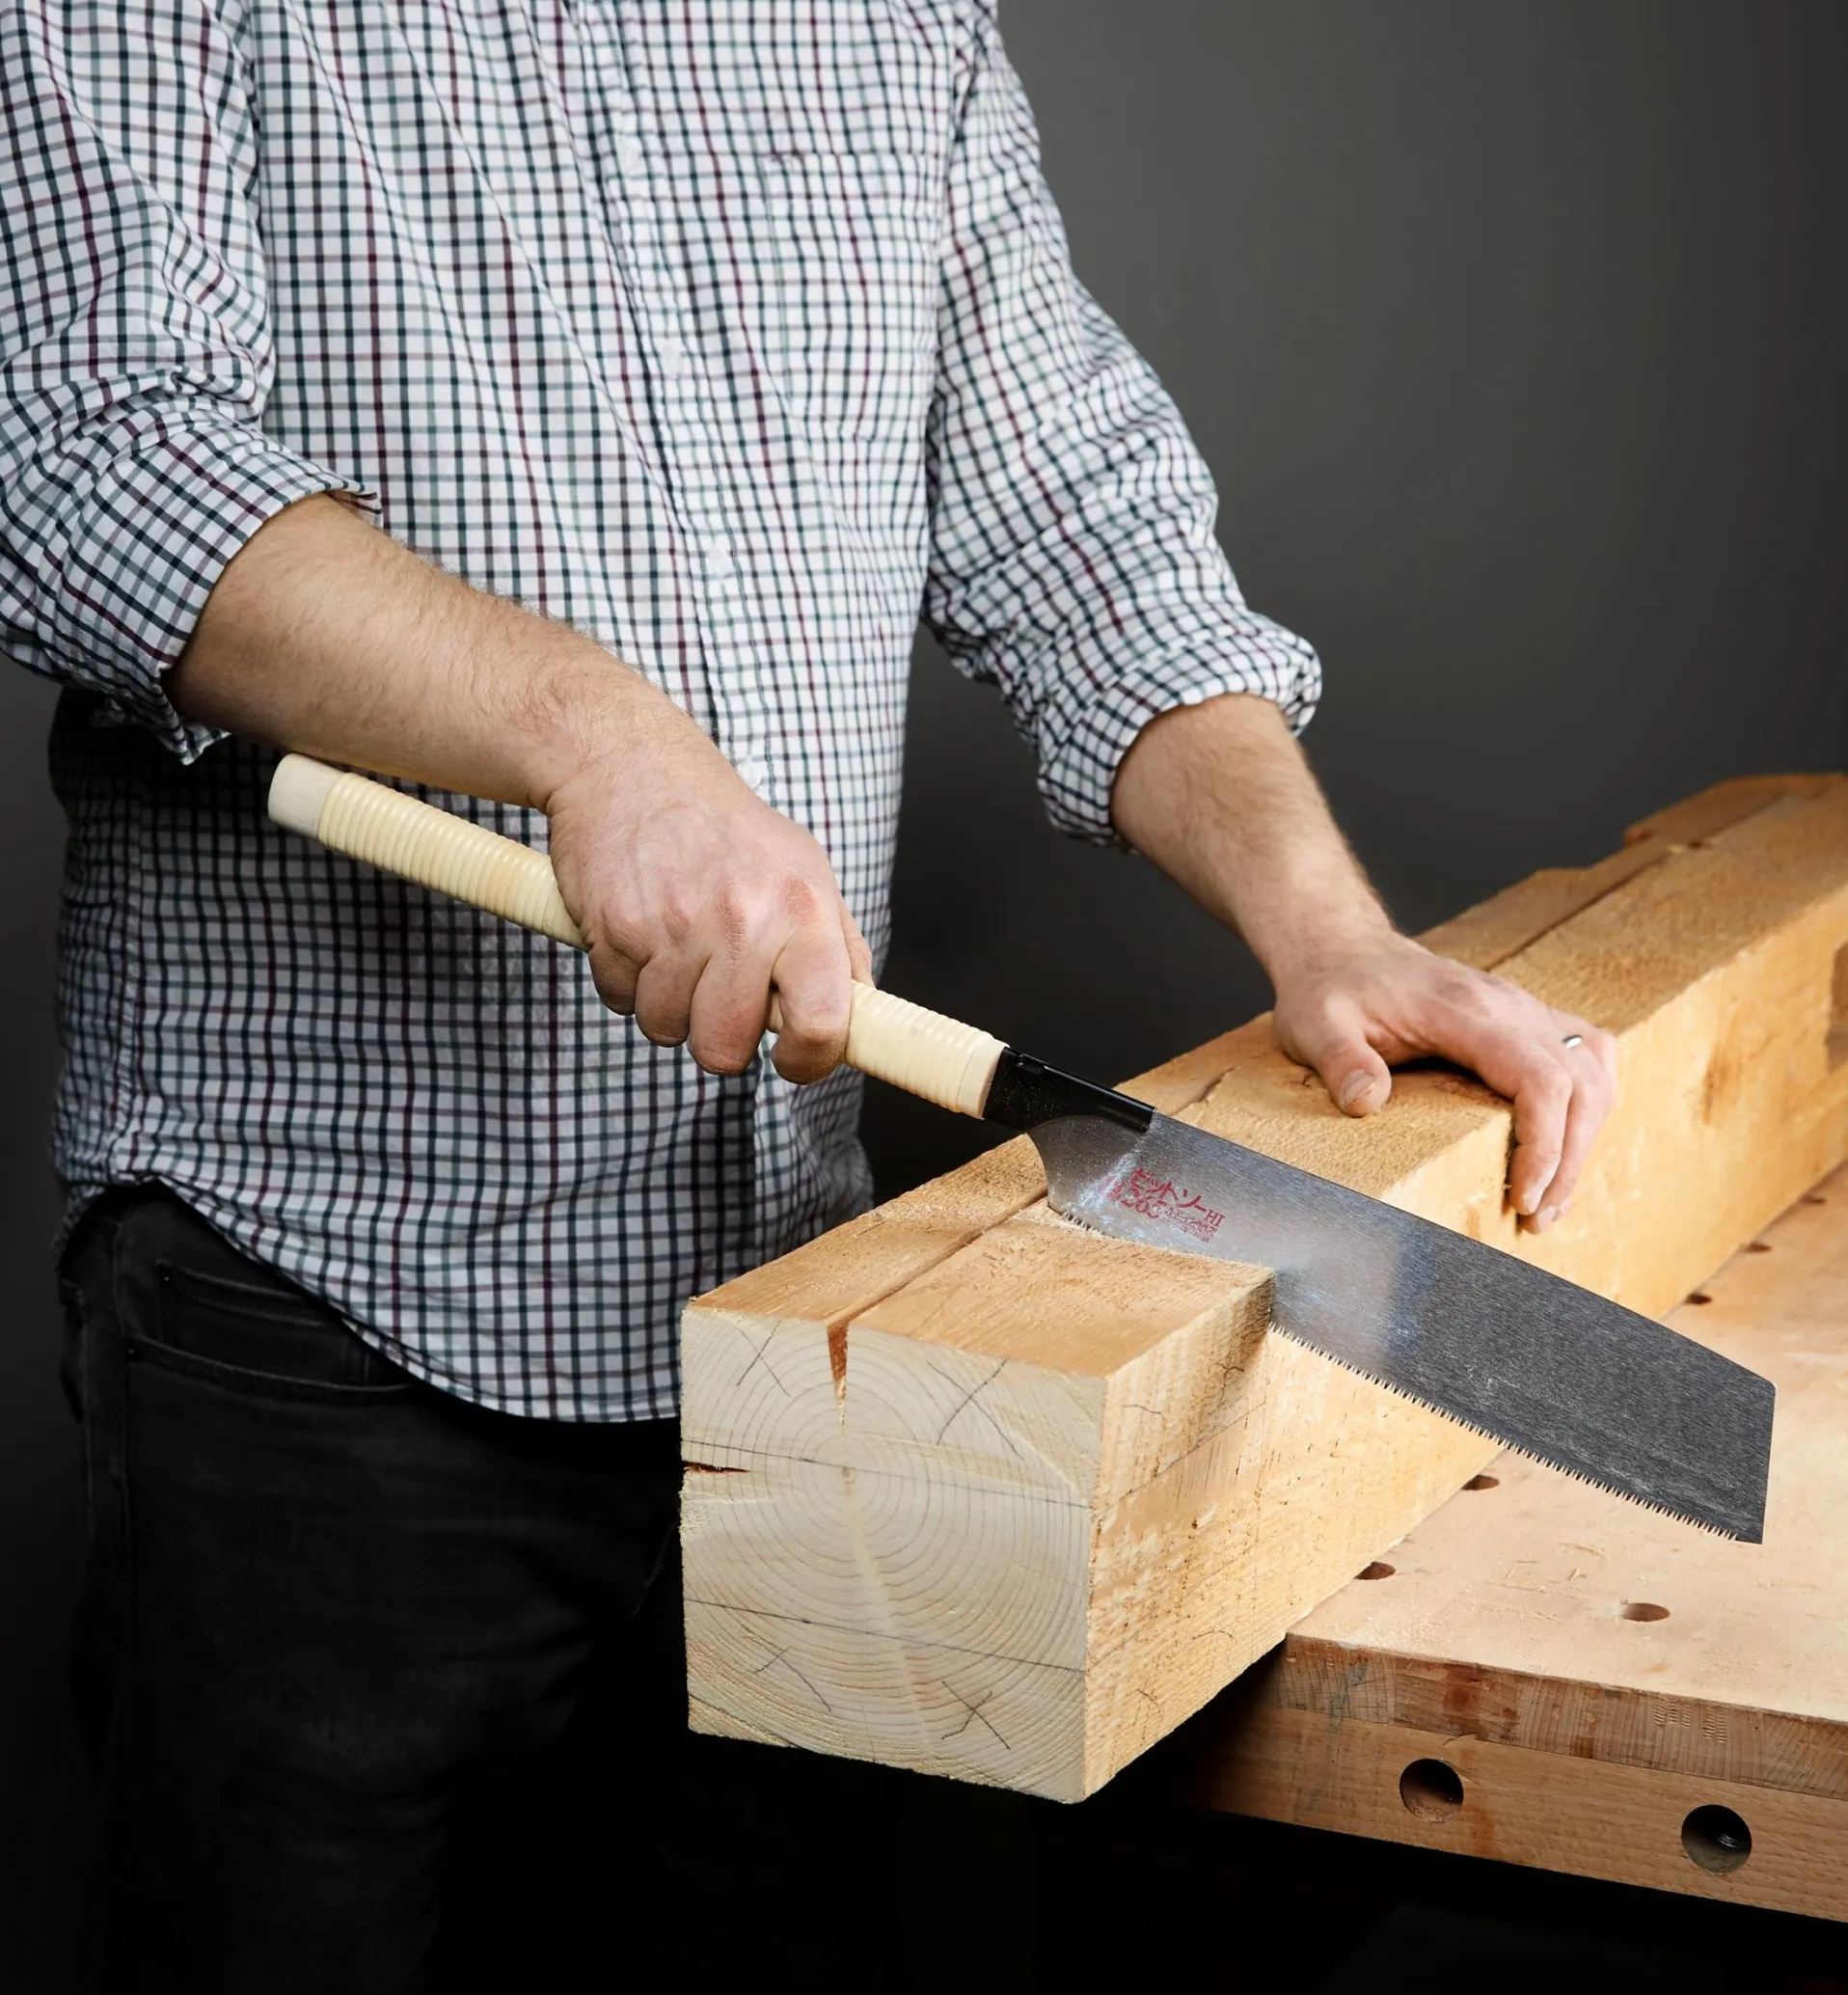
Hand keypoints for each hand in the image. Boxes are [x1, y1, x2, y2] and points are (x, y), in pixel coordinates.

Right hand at [543, 700, 869, 1083]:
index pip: (824, 1023)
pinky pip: (618, 999)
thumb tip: (859, 1016)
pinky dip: (625, 979)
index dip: (809, 1061)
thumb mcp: (803, 868)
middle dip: (718, 1036)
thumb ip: (836, 945)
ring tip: (675, 949)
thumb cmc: (724, 825)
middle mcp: (742, 920)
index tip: (793, 1060)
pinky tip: (639, 931)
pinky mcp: (615, 928)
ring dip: (667, 1005)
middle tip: (717, 992)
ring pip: (666, 1029)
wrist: (630, 765)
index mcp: (803, 910)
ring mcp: (674, 927)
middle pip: (726, 1049)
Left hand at [1110, 694, 1618, 1231]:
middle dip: (1570, 1158)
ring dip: (1586, 1136)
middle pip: (1580, 1081)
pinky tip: (1566, 1146)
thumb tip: (1368, 1102)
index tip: (1522, 1197)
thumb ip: (1340, 1061)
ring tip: (1551, 1197)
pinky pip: (1587, 1056)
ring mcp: (1523, 1008)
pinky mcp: (1528, 1018)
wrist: (1342, 948)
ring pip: (1594, 1069)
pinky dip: (1588, 1105)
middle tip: (1537, 1217)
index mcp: (1463, 1010)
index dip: (1545, 1143)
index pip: (1538, 1077)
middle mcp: (1508, 1004)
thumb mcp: (1314, 1025)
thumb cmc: (1330, 991)